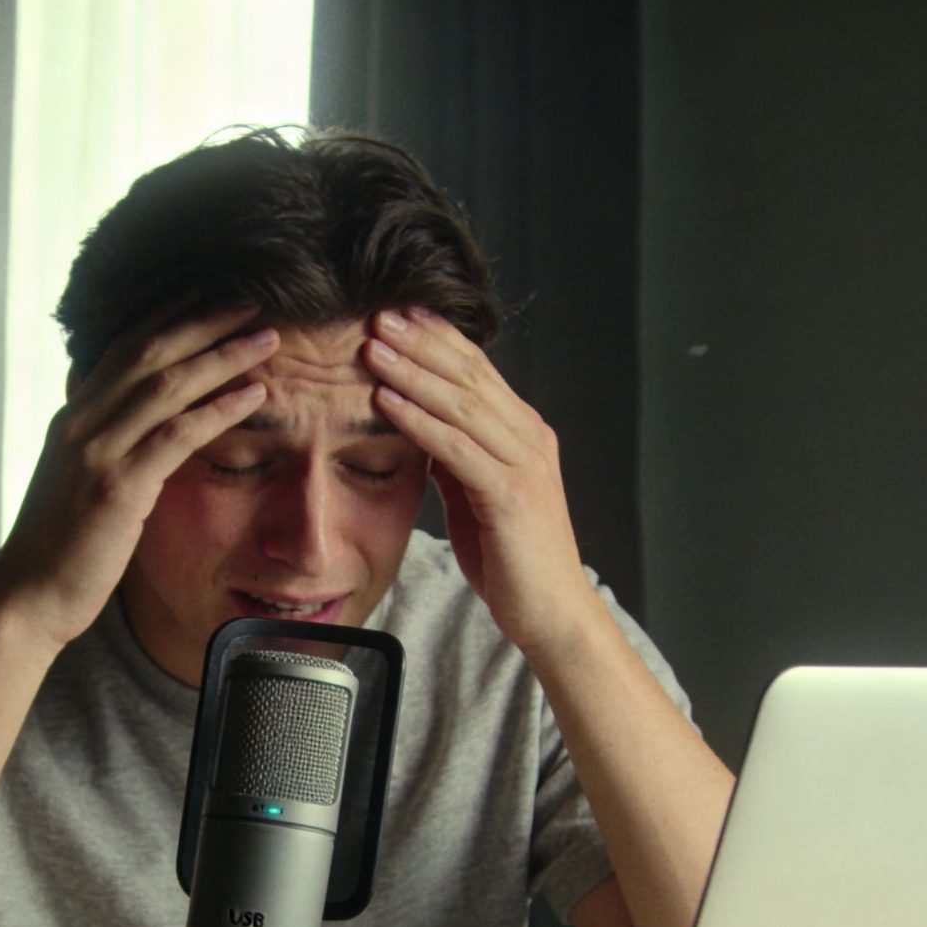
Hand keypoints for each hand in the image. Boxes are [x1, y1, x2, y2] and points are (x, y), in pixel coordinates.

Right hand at [0, 305, 275, 650]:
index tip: (206, 291)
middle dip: (204, 321)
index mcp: (72, 418)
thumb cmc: (58, 549)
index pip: (122, 347)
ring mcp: (97, 452)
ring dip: (223, 356)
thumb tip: (126, 423)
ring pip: (168, 385)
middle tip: (251, 299)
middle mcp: (80, 423)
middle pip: (149, 352)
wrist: (27, 598)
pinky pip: (177, 435)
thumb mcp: (73, 482)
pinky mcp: (117, 488)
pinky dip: (219, 409)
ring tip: (267, 339)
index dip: (167, 315)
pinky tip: (255, 396)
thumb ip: (100, 446)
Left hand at [365, 308, 598, 655]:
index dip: (438, 339)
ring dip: (413, 372)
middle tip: (380, 315)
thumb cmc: (513, 558)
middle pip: (469, 375)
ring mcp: (523, 463)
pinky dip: (419, 420)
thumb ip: (455, 459)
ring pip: (462, 404)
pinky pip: (456, 447)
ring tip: (375, 347)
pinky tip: (387, 401)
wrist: (551, 611)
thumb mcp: (476, 497)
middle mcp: (529, 438)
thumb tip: (420, 429)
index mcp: (523, 434)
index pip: (478, 371)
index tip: (399, 315)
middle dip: (422, 342)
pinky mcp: (510, 493)